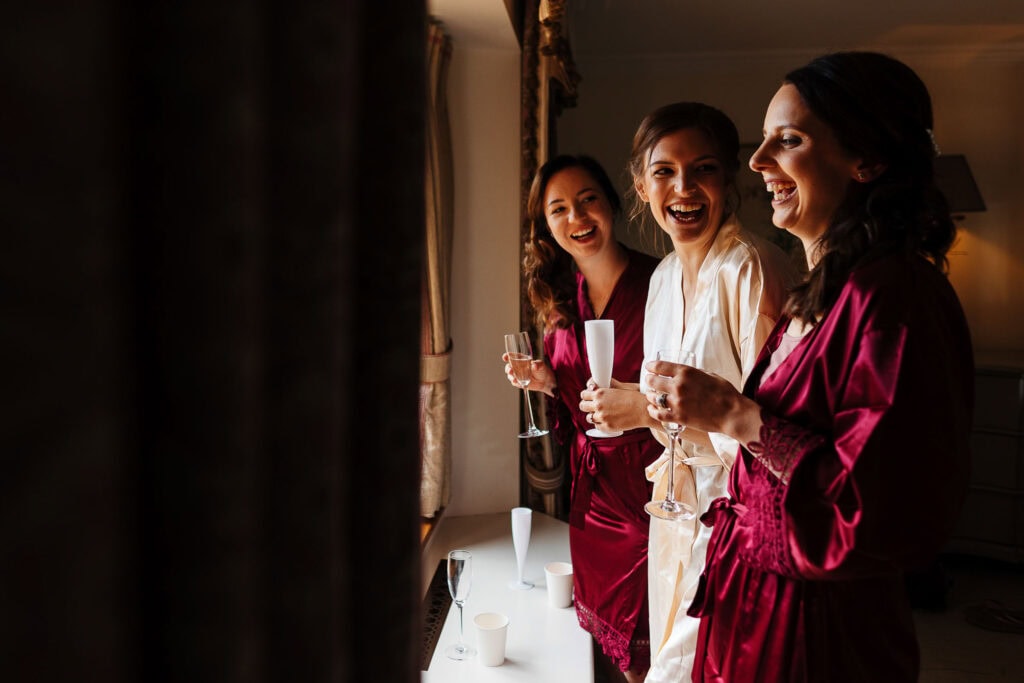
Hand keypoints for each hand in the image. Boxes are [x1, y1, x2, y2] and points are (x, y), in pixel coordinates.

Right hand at [502, 353, 556, 396]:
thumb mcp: (541, 365)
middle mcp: (518, 367)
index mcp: (521, 360)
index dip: (508, 356)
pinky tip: (517, 382)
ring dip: (511, 376)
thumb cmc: (542, 370)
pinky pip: (514, 382)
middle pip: (509, 366)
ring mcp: (517, 375)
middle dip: (508, 368)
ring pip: (510, 375)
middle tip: (510, 370)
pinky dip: (515, 382)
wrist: (545, 381)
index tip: (505, 357)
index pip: (513, 356)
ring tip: (514, 379)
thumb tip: (534, 365)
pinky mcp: (519, 382)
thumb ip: (537, 364)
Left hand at [579, 377, 657, 432]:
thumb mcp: (619, 387)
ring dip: (593, 415)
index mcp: (600, 393)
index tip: (589, 397)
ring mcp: (602, 417)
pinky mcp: (607, 427)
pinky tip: (606, 420)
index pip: (583, 394)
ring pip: (588, 417)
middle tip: (593, 406)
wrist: (643, 410)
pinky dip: (600, 423)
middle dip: (587, 405)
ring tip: (600, 414)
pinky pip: (597, 426)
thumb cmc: (634, 397)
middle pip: (582, 406)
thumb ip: (606, 386)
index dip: (586, 395)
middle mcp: (598, 405)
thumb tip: (595, 386)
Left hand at [643, 357, 759, 441]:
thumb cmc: (725, 393)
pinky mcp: (678, 417)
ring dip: (651, 396)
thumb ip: (693, 373)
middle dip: (649, 380)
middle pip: (652, 381)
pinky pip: (658, 414)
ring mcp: (677, 402)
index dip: (651, 366)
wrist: (733, 413)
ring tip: (652, 395)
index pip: (659, 366)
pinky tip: (652, 409)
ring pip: (653, 398)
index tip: (649, 367)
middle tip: (649, 381)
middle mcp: (678, 386)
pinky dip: (653, 411)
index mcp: (686, 372)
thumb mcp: (709, 375)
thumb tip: (683, 373)